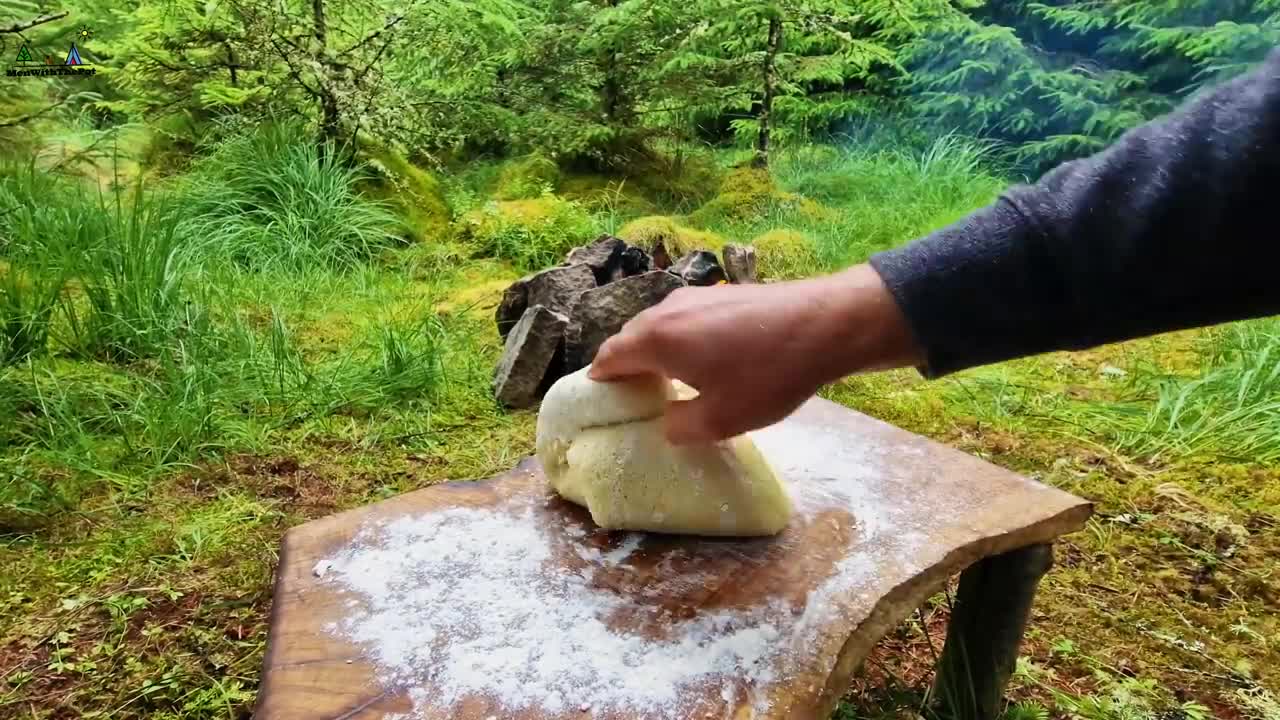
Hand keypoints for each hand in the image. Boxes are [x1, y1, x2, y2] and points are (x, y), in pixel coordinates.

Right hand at [588, 263, 923, 443]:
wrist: (825, 325)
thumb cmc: (767, 375)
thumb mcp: (721, 419)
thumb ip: (682, 427)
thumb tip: (668, 424)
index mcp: (656, 339)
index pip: (608, 357)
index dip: (599, 380)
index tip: (600, 399)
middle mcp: (667, 310)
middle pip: (630, 337)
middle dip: (626, 365)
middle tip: (635, 396)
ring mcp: (695, 296)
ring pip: (658, 324)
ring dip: (654, 350)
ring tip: (668, 380)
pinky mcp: (722, 292)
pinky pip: (684, 317)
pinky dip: (680, 337)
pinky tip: (704, 358)